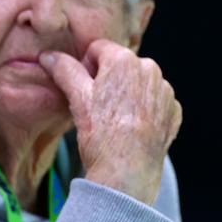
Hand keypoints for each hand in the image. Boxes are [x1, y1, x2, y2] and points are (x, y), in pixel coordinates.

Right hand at [40, 39, 181, 204]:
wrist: (127, 172)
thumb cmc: (101, 134)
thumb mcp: (76, 98)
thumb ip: (64, 70)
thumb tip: (48, 55)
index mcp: (124, 60)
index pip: (98, 49)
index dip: (85, 66)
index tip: (82, 89)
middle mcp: (150, 69)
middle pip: (120, 65)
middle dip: (107, 79)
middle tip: (95, 106)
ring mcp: (164, 91)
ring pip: (137, 83)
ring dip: (125, 94)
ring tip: (113, 119)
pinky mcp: (173, 111)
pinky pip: (153, 101)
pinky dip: (142, 110)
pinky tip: (130, 127)